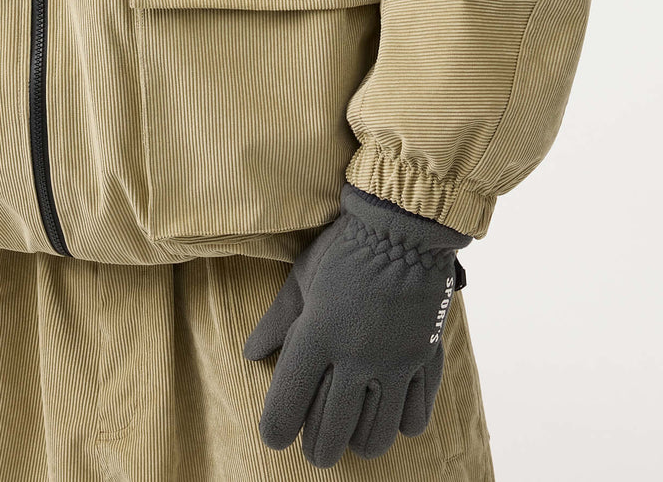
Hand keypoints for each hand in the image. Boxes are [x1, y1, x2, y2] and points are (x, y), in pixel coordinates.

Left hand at [241, 184, 469, 468]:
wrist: (405, 225)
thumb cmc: (345, 246)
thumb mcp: (303, 275)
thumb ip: (278, 319)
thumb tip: (251, 352)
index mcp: (318, 333)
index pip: (287, 404)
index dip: (275, 429)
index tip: (274, 435)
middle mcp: (355, 356)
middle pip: (331, 433)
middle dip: (316, 450)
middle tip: (313, 448)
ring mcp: (394, 361)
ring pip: (375, 435)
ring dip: (359, 444)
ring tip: (352, 437)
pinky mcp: (425, 359)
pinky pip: (415, 417)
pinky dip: (400, 426)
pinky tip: (391, 416)